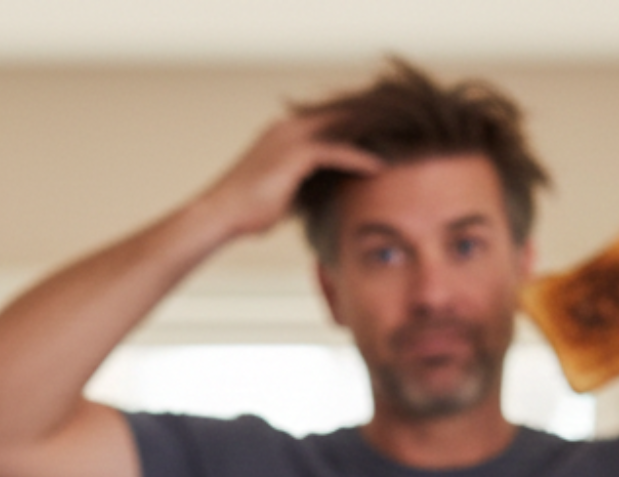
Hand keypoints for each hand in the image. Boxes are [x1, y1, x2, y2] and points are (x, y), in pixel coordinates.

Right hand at [192, 112, 384, 242]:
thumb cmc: (247, 212)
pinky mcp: (295, 154)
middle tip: (398, 135)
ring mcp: (291, 137)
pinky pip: (335, 151)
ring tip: (397, 148)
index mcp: (284, 132)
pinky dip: (359, 158)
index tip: (380, 137)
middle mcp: (288, 127)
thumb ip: (304, 186)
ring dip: (369, 137)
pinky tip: (380, 167)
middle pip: (338, 118)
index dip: (354, 128)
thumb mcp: (283, 193)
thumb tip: (324, 198)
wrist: (220, 215)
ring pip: (340, 129)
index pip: (327, 121)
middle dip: (368, 126)